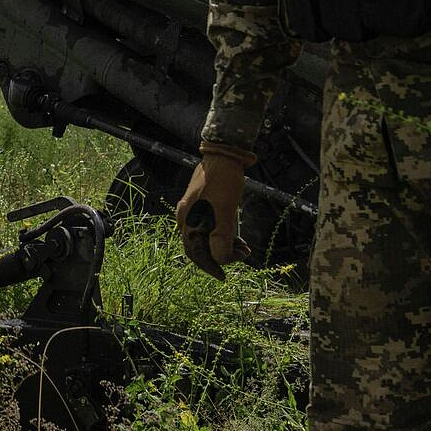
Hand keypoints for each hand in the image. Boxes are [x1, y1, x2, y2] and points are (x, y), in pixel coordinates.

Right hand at [175, 141, 254, 278]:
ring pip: (207, 237)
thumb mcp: (224, 212)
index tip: (224, 276)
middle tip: (241, 256)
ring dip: (225, 245)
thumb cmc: (223, 181)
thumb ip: (221, 238)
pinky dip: (223, 234)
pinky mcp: (203, 204)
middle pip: (200, 247)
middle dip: (220, 255)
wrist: (224, 154)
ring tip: (244, 247)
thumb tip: (221, 260)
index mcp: (188, 220)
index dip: (210, 266)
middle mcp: (186, 217)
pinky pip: (210, 227)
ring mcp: (194, 210)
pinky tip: (238, 236)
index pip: (196, 253)